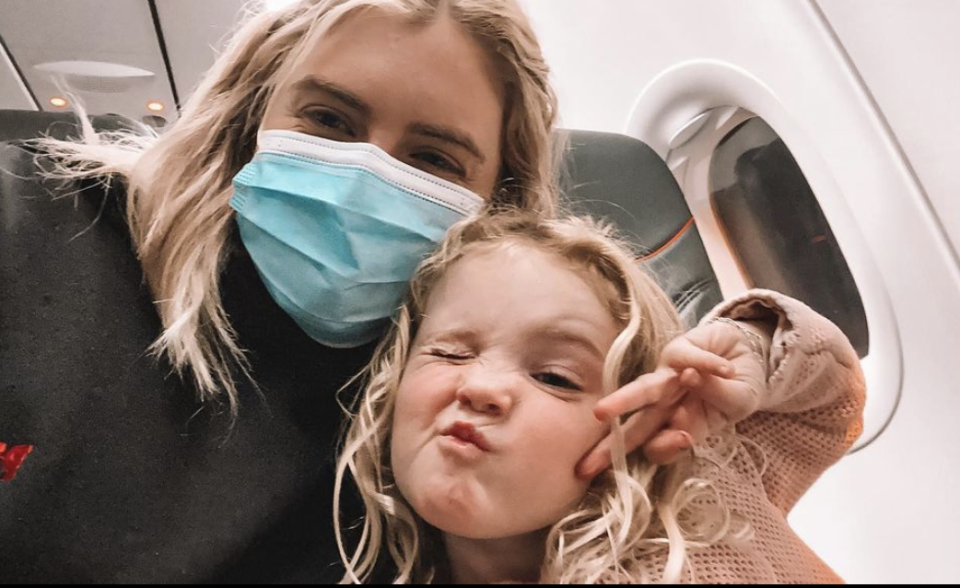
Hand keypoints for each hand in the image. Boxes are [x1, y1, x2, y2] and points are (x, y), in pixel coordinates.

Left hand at [576, 319, 768, 478]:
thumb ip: (720, 399)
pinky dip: (708, 365)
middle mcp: (666, 405)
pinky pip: (691, 358)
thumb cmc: (737, 388)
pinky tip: (724, 370)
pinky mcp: (677, 350)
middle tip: (585, 467)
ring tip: (601, 412)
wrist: (746, 354)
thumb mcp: (738, 404)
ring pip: (642, 390)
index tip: (684, 439)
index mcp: (679, 427)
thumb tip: (693, 382)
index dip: (665, 447)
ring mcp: (667, 377)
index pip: (660, 447)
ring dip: (622, 402)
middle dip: (610, 448)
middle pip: (635, 428)